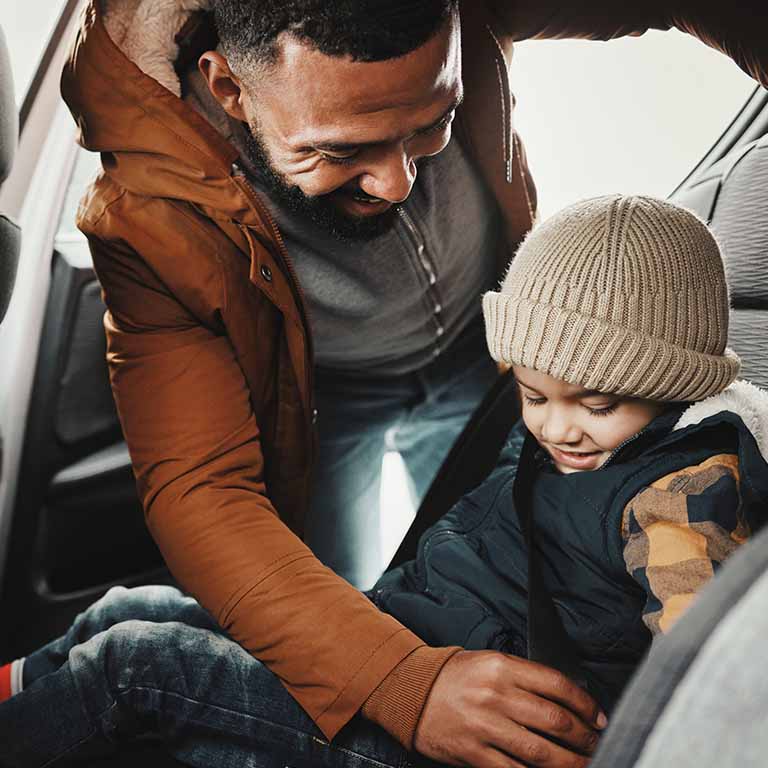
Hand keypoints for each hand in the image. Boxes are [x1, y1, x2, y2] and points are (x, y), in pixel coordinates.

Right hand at [413, 650, 606, 767]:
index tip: (598, 717)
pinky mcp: (473, 753)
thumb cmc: (454, 676)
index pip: (557, 685)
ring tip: (584, 765)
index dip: (586, 704)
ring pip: (541, 753)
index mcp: (502, 667)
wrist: (411, 691)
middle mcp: (495, 695)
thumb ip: (525, 677)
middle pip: (556, 721)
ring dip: (571, 764)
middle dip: (584, 738)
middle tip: (596, 744)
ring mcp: (484, 726)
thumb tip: (566, 700)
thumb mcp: (490, 662)